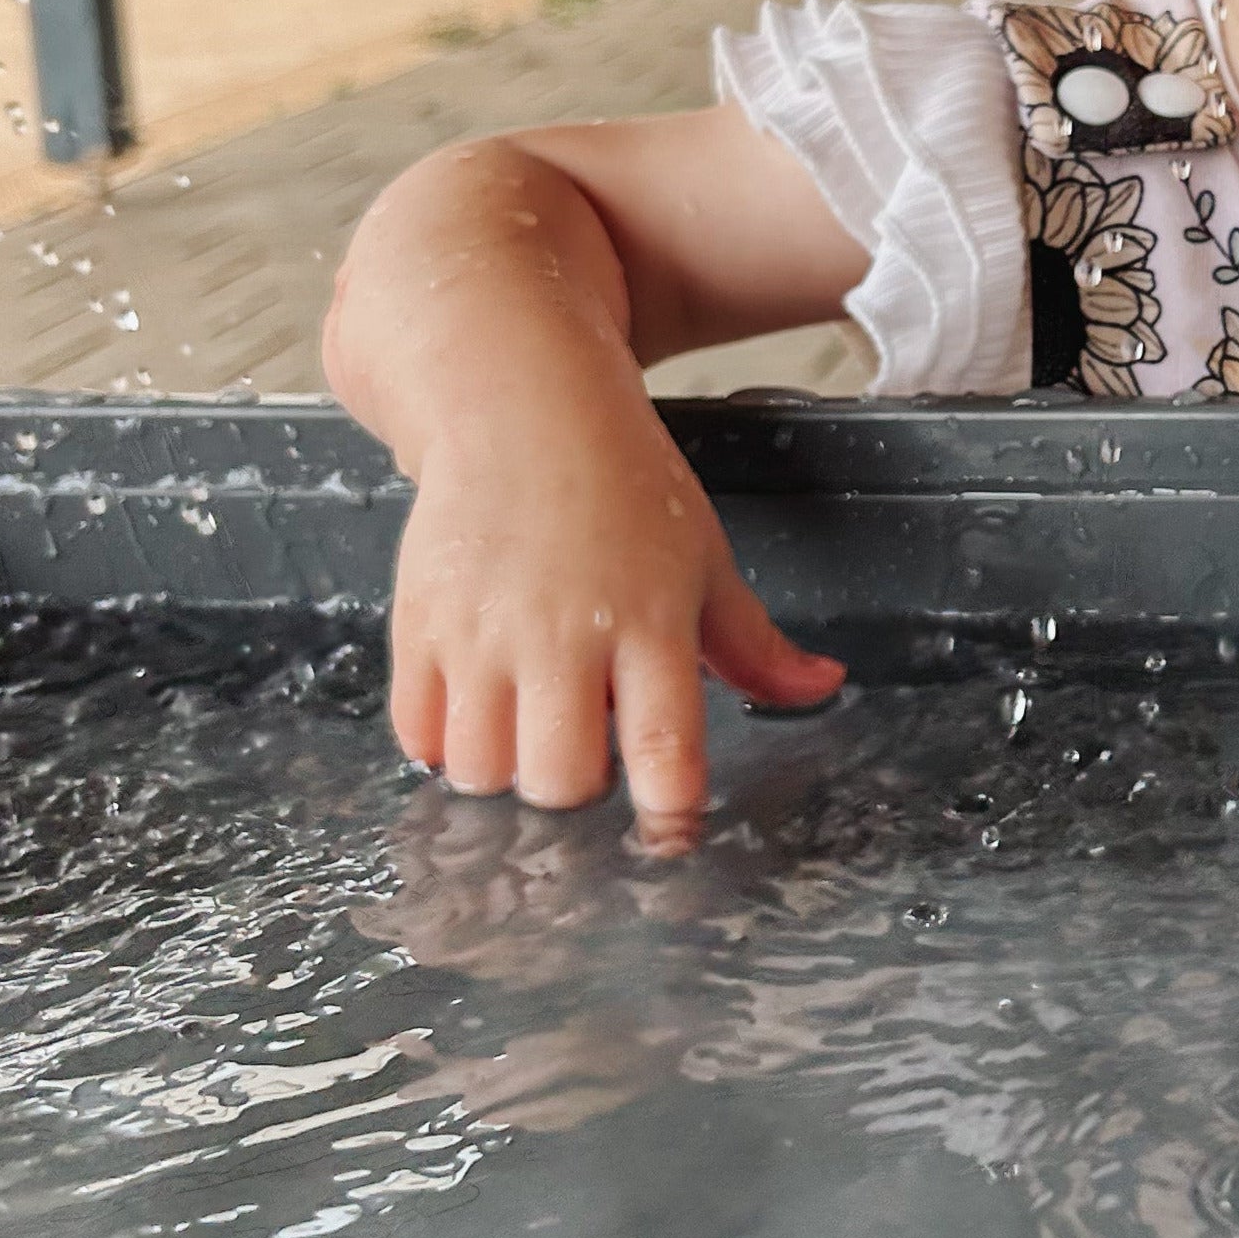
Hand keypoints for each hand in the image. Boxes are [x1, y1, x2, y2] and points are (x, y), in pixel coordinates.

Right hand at [385, 397, 840, 820]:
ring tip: (529, 719)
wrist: (521, 407)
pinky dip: (442, 742)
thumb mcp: (703, 559)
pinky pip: (417, 735)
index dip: (668, 807)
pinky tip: (477, 703)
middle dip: (577, 789)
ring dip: (507, 768)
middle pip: (560, 782)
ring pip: (482, 770)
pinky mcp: (418, 625)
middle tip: (587, 745)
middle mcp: (563, 634)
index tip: (672, 830)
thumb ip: (754, 644)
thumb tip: (821, 689)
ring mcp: (483, 633)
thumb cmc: (624, 486)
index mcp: (650, 621)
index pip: (662, 745)